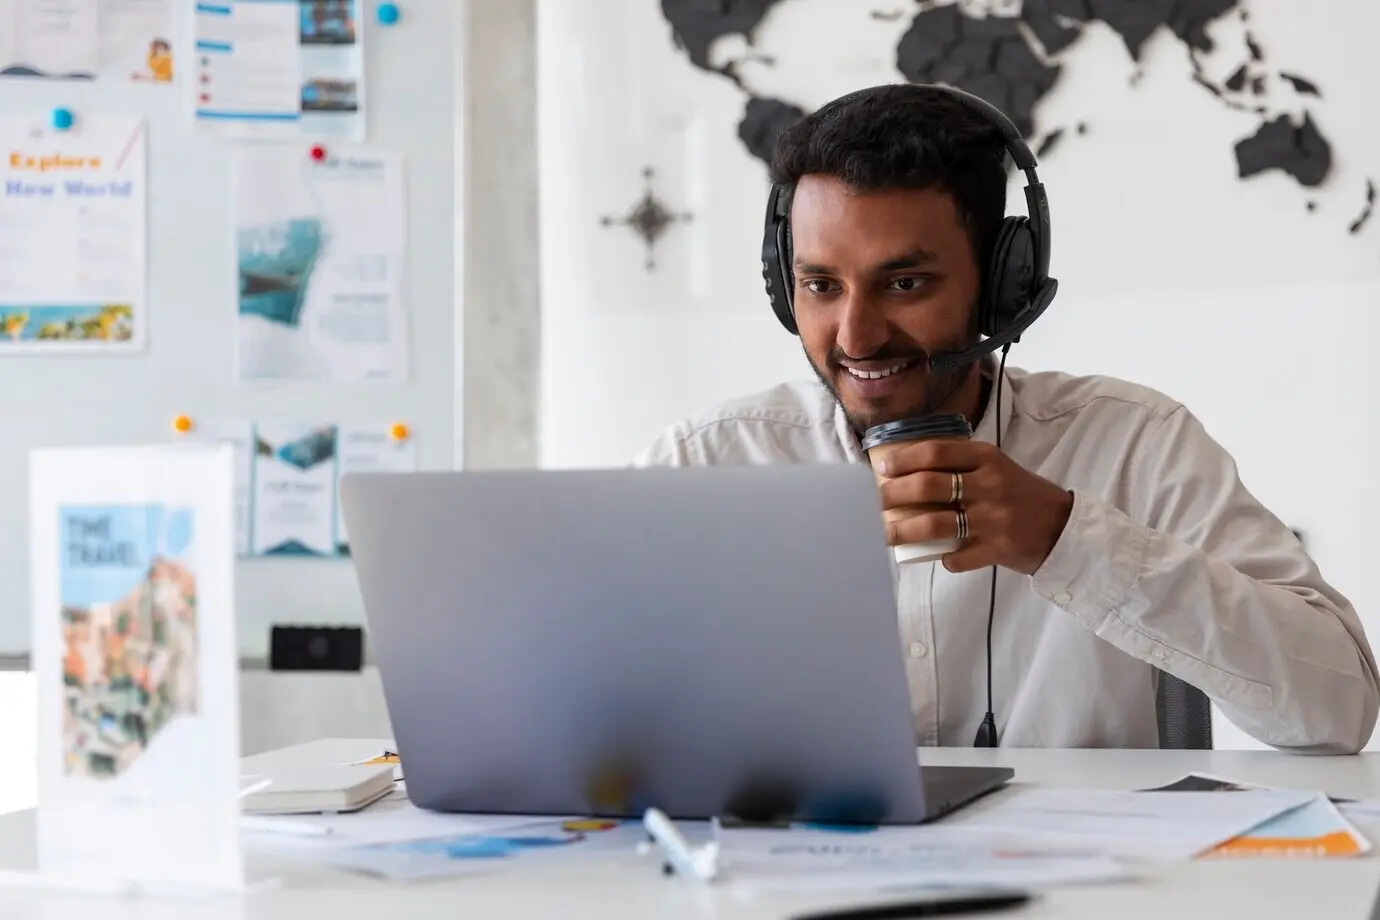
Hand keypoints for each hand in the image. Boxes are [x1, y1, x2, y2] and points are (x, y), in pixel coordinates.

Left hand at [874, 439, 1074, 574]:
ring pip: (934, 524)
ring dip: (902, 531)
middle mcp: (989, 484)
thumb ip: (961, 466)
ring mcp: (993, 518)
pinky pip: (958, 557)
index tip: (881, 468)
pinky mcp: (998, 548)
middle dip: (892, 494)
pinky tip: (938, 557)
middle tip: (873, 502)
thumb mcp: (996, 468)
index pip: (936, 451)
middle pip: (928, 485)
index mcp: (987, 458)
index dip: (903, 459)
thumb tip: (905, 473)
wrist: (1063, 527)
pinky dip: (944, 559)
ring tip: (882, 534)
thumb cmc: (1021, 495)